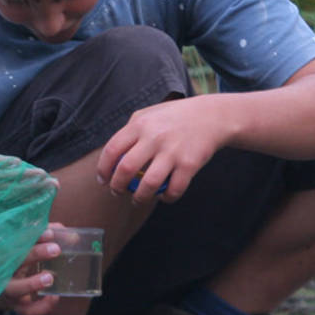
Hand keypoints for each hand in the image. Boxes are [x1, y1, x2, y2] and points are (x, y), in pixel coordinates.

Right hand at [0, 222, 67, 314]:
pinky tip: (54, 297)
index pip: (15, 241)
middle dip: (35, 254)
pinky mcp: (16, 306)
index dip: (31, 237)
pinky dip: (41, 307)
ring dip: (32, 284)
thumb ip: (41, 237)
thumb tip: (64, 231)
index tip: (49, 233)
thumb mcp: (23, 247)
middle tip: (55, 249)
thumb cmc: (14, 262)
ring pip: (15, 289)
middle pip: (15, 261)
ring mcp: (9, 290)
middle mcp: (3, 271)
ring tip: (50, 278)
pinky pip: (27, 310)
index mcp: (4, 253)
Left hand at [95, 95, 227, 202]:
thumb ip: (130, 130)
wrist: (212, 116)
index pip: (112, 150)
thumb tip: (112, 156)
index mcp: (140, 125)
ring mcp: (173, 151)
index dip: (103, 169)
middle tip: (117, 192)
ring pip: (149, 184)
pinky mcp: (190, 164)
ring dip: (140, 198)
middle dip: (117, 186)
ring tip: (138, 199)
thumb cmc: (175, 117)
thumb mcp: (149, 114)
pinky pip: (174, 189)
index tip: (102, 180)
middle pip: (126, 169)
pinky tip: (164, 196)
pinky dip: (166, 198)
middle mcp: (154, 137)